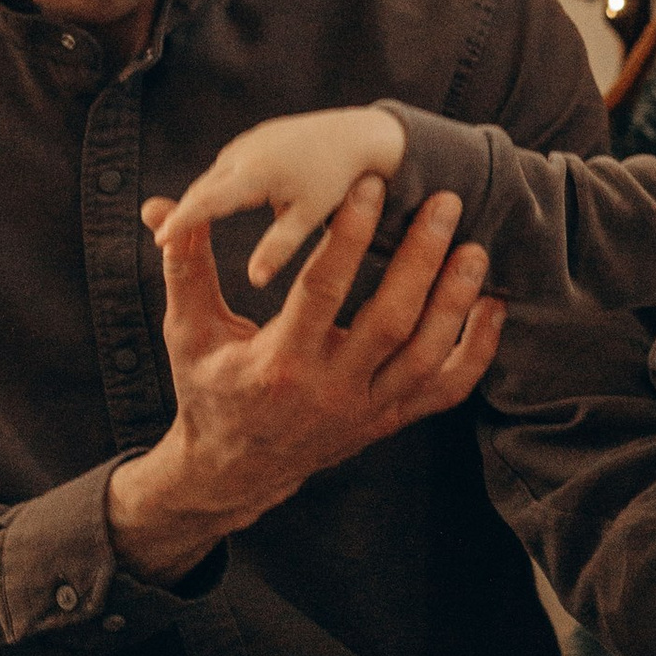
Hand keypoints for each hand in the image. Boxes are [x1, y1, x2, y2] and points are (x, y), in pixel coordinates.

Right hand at [110, 181, 500, 581]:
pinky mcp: (390, 420)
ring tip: (475, 248)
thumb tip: (162, 210)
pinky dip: (478, 350)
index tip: (370, 186)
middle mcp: (330, 390)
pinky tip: (493, 305)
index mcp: (280, 363)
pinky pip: (448, 390)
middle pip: (391, 321)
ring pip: (428, 356)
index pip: (322, 291)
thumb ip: (185, 268)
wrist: (235, 470)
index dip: (348, 236)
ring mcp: (367, 409)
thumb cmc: (210, 388)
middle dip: (422, 258)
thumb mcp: (188, 331)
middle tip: (446, 202)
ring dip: (456, 300)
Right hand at [150, 105, 406, 288]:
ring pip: (214, 176)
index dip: (182, 221)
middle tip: (161, 239)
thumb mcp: (310, 214)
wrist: (358, 135)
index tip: (160, 241)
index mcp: (256, 172)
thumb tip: (255, 280)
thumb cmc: (338, 179)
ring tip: (178, 227)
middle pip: (202, 187)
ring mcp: (248, 142)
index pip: (207, 201)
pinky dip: (214, 187)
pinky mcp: (255, 139)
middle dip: (182, 211)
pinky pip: (227, 167)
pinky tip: (211, 204)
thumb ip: (281, 246)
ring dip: (197, 198)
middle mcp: (245, 152)